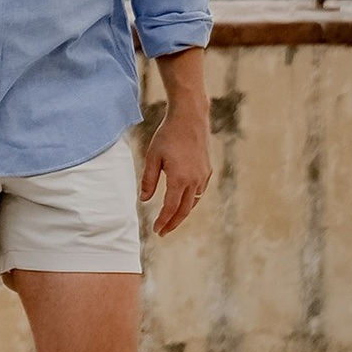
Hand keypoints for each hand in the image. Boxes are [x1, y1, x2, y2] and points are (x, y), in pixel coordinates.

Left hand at [139, 86, 212, 236]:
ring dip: (182, 213)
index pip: (170, 208)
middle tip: (163, 232)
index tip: (156, 230)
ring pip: (193, 202)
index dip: (163, 221)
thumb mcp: (152, 156)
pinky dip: (191, 201)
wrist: (189, 118)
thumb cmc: (168, 135)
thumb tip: (144, 200)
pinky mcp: (207, 171)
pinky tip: (183, 201)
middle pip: (184, 210)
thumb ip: (148, 180)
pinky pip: (199, 192)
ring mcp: (203, 176)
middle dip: (173, 223)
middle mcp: (194, 181)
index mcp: (179, 179)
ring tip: (171, 219)